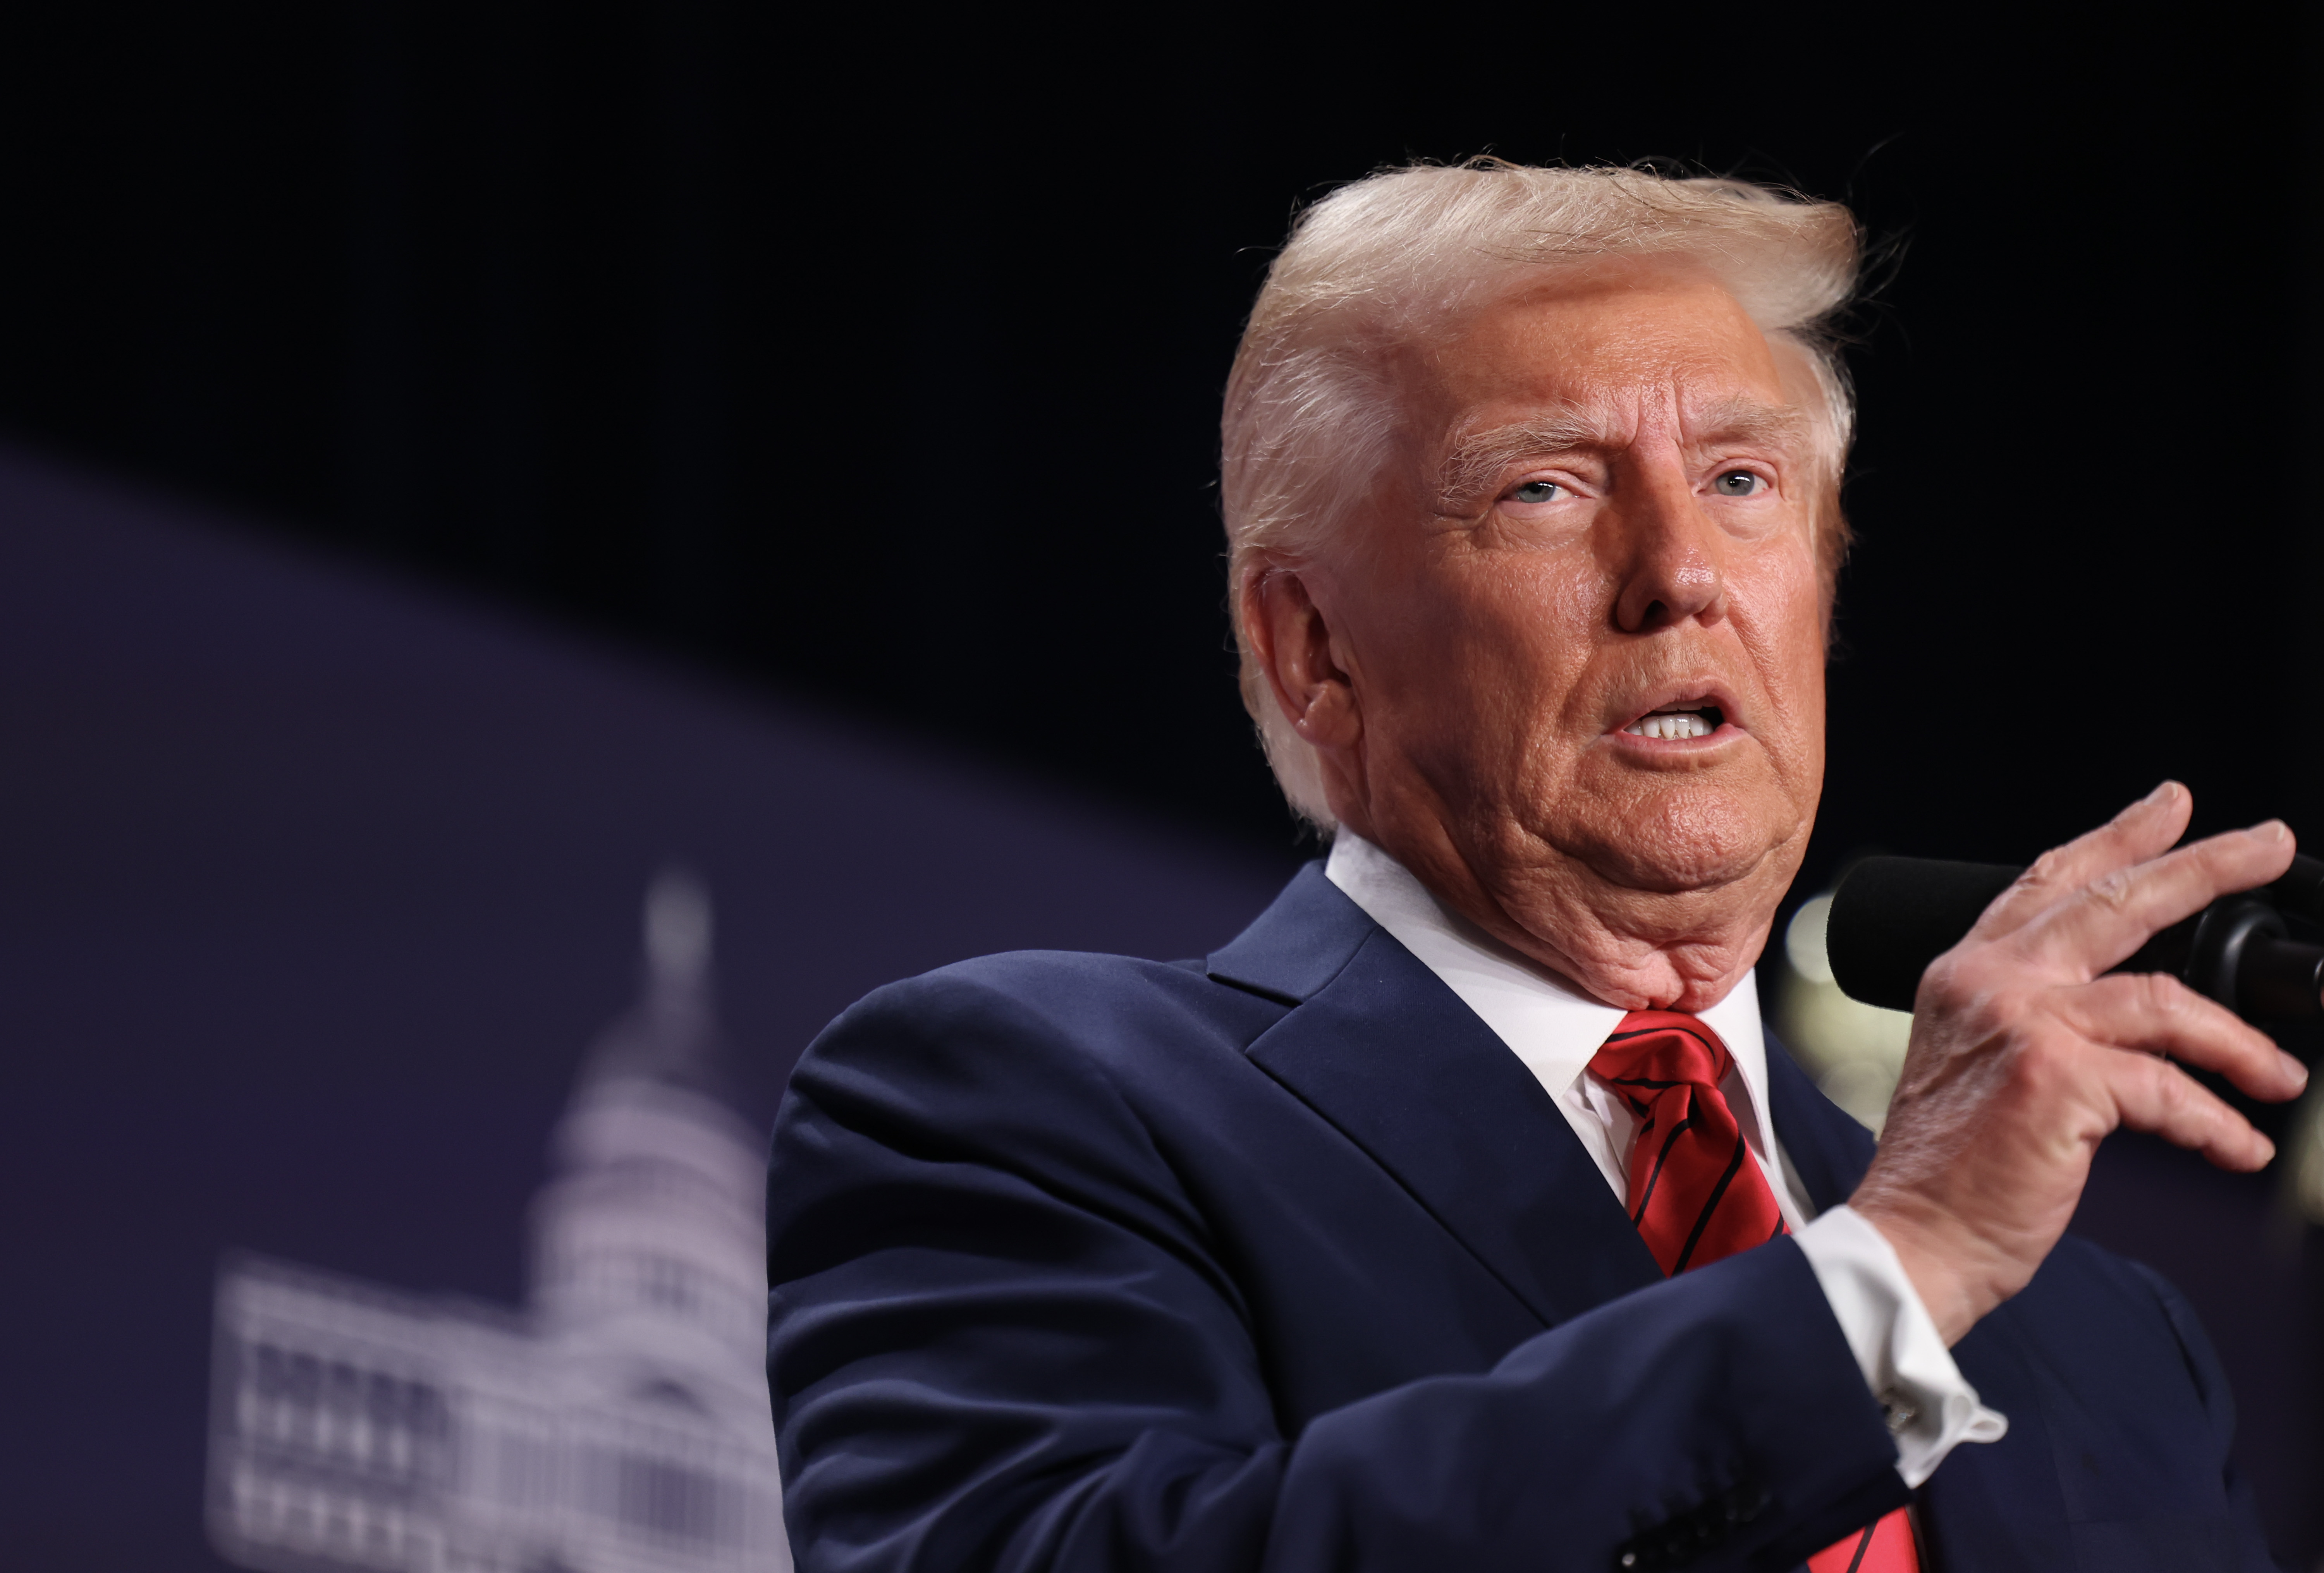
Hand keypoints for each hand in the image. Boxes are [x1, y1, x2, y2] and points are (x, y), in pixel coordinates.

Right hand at [1850, 782, 2308, 1344]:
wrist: (1915, 1237)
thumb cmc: (1953, 1169)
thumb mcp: (1980, 1064)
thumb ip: (2035, 1018)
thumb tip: (2139, 1011)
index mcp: (1967, 974)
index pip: (2048, 883)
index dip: (2117, 838)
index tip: (2175, 805)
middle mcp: (1990, 983)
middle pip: (2115, 901)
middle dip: (2206, 866)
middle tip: (2271, 844)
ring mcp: (2023, 1024)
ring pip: (2165, 1000)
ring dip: (2240, 1043)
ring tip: (2282, 1078)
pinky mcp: (2058, 1079)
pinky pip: (2170, 1090)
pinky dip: (2218, 1124)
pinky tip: (2239, 1150)